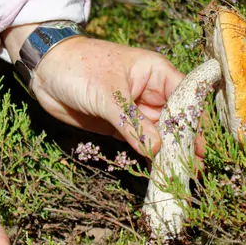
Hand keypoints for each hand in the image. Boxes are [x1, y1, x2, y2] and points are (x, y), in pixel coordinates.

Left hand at [3, 25, 204, 159]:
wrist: (45, 71)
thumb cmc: (79, 68)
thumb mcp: (107, 94)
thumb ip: (132, 123)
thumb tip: (157, 149)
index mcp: (155, 73)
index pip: (184, 97)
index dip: (194, 121)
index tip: (201, 147)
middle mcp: (150, 92)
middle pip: (175, 121)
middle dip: (184, 143)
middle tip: (194, 169)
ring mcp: (135, 110)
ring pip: (159, 135)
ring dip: (168, 154)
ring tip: (180, 177)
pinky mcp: (120, 126)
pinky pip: (140, 143)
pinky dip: (148, 157)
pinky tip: (157, 173)